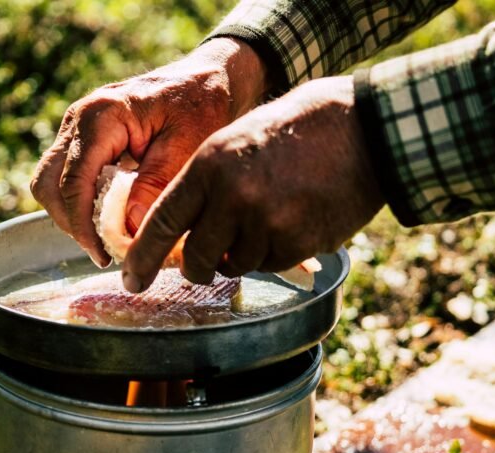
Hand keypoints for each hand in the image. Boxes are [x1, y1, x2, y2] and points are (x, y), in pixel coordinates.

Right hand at [30, 38, 266, 266]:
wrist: (207, 77)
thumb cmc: (200, 105)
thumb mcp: (186, 146)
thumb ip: (155, 184)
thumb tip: (128, 229)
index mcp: (100, 117)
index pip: (72, 183)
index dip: (82, 225)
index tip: (103, 253)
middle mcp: (78, 119)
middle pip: (47, 184)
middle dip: (70, 223)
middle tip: (102, 251)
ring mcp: (75, 128)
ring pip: (50, 183)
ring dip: (70, 215)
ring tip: (104, 239)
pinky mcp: (82, 138)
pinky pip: (65, 176)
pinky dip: (78, 202)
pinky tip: (106, 218)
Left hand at [122, 76, 384, 291]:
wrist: (362, 130)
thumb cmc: (294, 132)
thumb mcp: (235, 143)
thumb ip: (205, 187)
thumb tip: (182, 235)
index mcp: (209, 165)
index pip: (163, 222)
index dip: (142, 258)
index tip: (132, 281)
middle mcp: (232, 196)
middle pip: (197, 259)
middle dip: (199, 268)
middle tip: (207, 263)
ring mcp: (265, 222)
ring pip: (236, 265)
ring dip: (244, 254)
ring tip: (269, 217)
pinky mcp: (297, 242)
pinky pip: (270, 266)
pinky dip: (275, 254)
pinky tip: (293, 221)